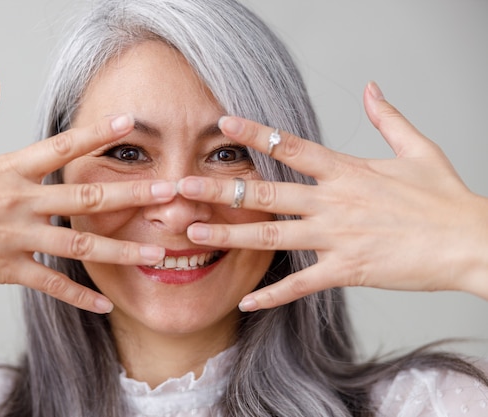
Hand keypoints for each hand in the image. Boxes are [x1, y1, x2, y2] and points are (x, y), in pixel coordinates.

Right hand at [0, 75, 175, 312]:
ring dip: (120, 248)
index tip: (130, 125)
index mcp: (6, 169)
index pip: (60, 147)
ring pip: (77, 244)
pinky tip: (106, 303)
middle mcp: (17, 202)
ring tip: (155, 252)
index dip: (97, 135)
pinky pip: (50, 284)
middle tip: (168, 192)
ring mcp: (14, 238)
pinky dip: (79, 295)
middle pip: (84, 196)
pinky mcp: (5, 269)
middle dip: (130, 194)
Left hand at [178, 82, 487, 310]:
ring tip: (194, 233)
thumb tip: (372, 88)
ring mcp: (338, 237)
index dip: (256, 134)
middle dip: (222, 188)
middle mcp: (334, 202)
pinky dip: (273, 295)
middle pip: (268, 192)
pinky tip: (246, 302)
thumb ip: (389, 117)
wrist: (469, 242)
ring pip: (273, 236)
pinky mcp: (347, 270)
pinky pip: (301, 285)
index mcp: (347, 170)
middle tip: (183, 185)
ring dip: (231, 235)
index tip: (224, 124)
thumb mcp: (418, 149)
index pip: (292, 147)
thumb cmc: (445, 198)